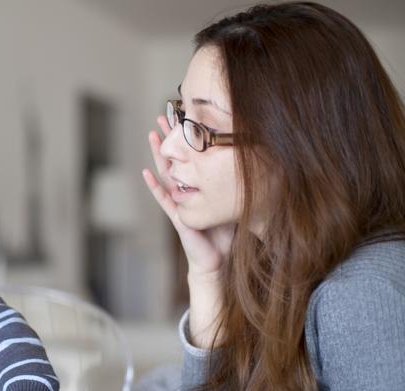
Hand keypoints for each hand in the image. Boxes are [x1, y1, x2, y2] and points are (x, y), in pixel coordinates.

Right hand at [144, 115, 234, 278]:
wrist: (218, 260)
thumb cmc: (225, 234)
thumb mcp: (234, 203)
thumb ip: (238, 186)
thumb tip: (259, 163)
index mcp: (199, 187)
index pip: (191, 157)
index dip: (187, 138)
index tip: (184, 117)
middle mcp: (187, 191)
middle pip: (176, 159)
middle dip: (169, 138)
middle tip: (163, 116)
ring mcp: (180, 203)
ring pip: (166, 174)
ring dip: (158, 155)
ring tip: (151, 136)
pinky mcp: (178, 217)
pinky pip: (164, 199)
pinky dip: (155, 186)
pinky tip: (147, 173)